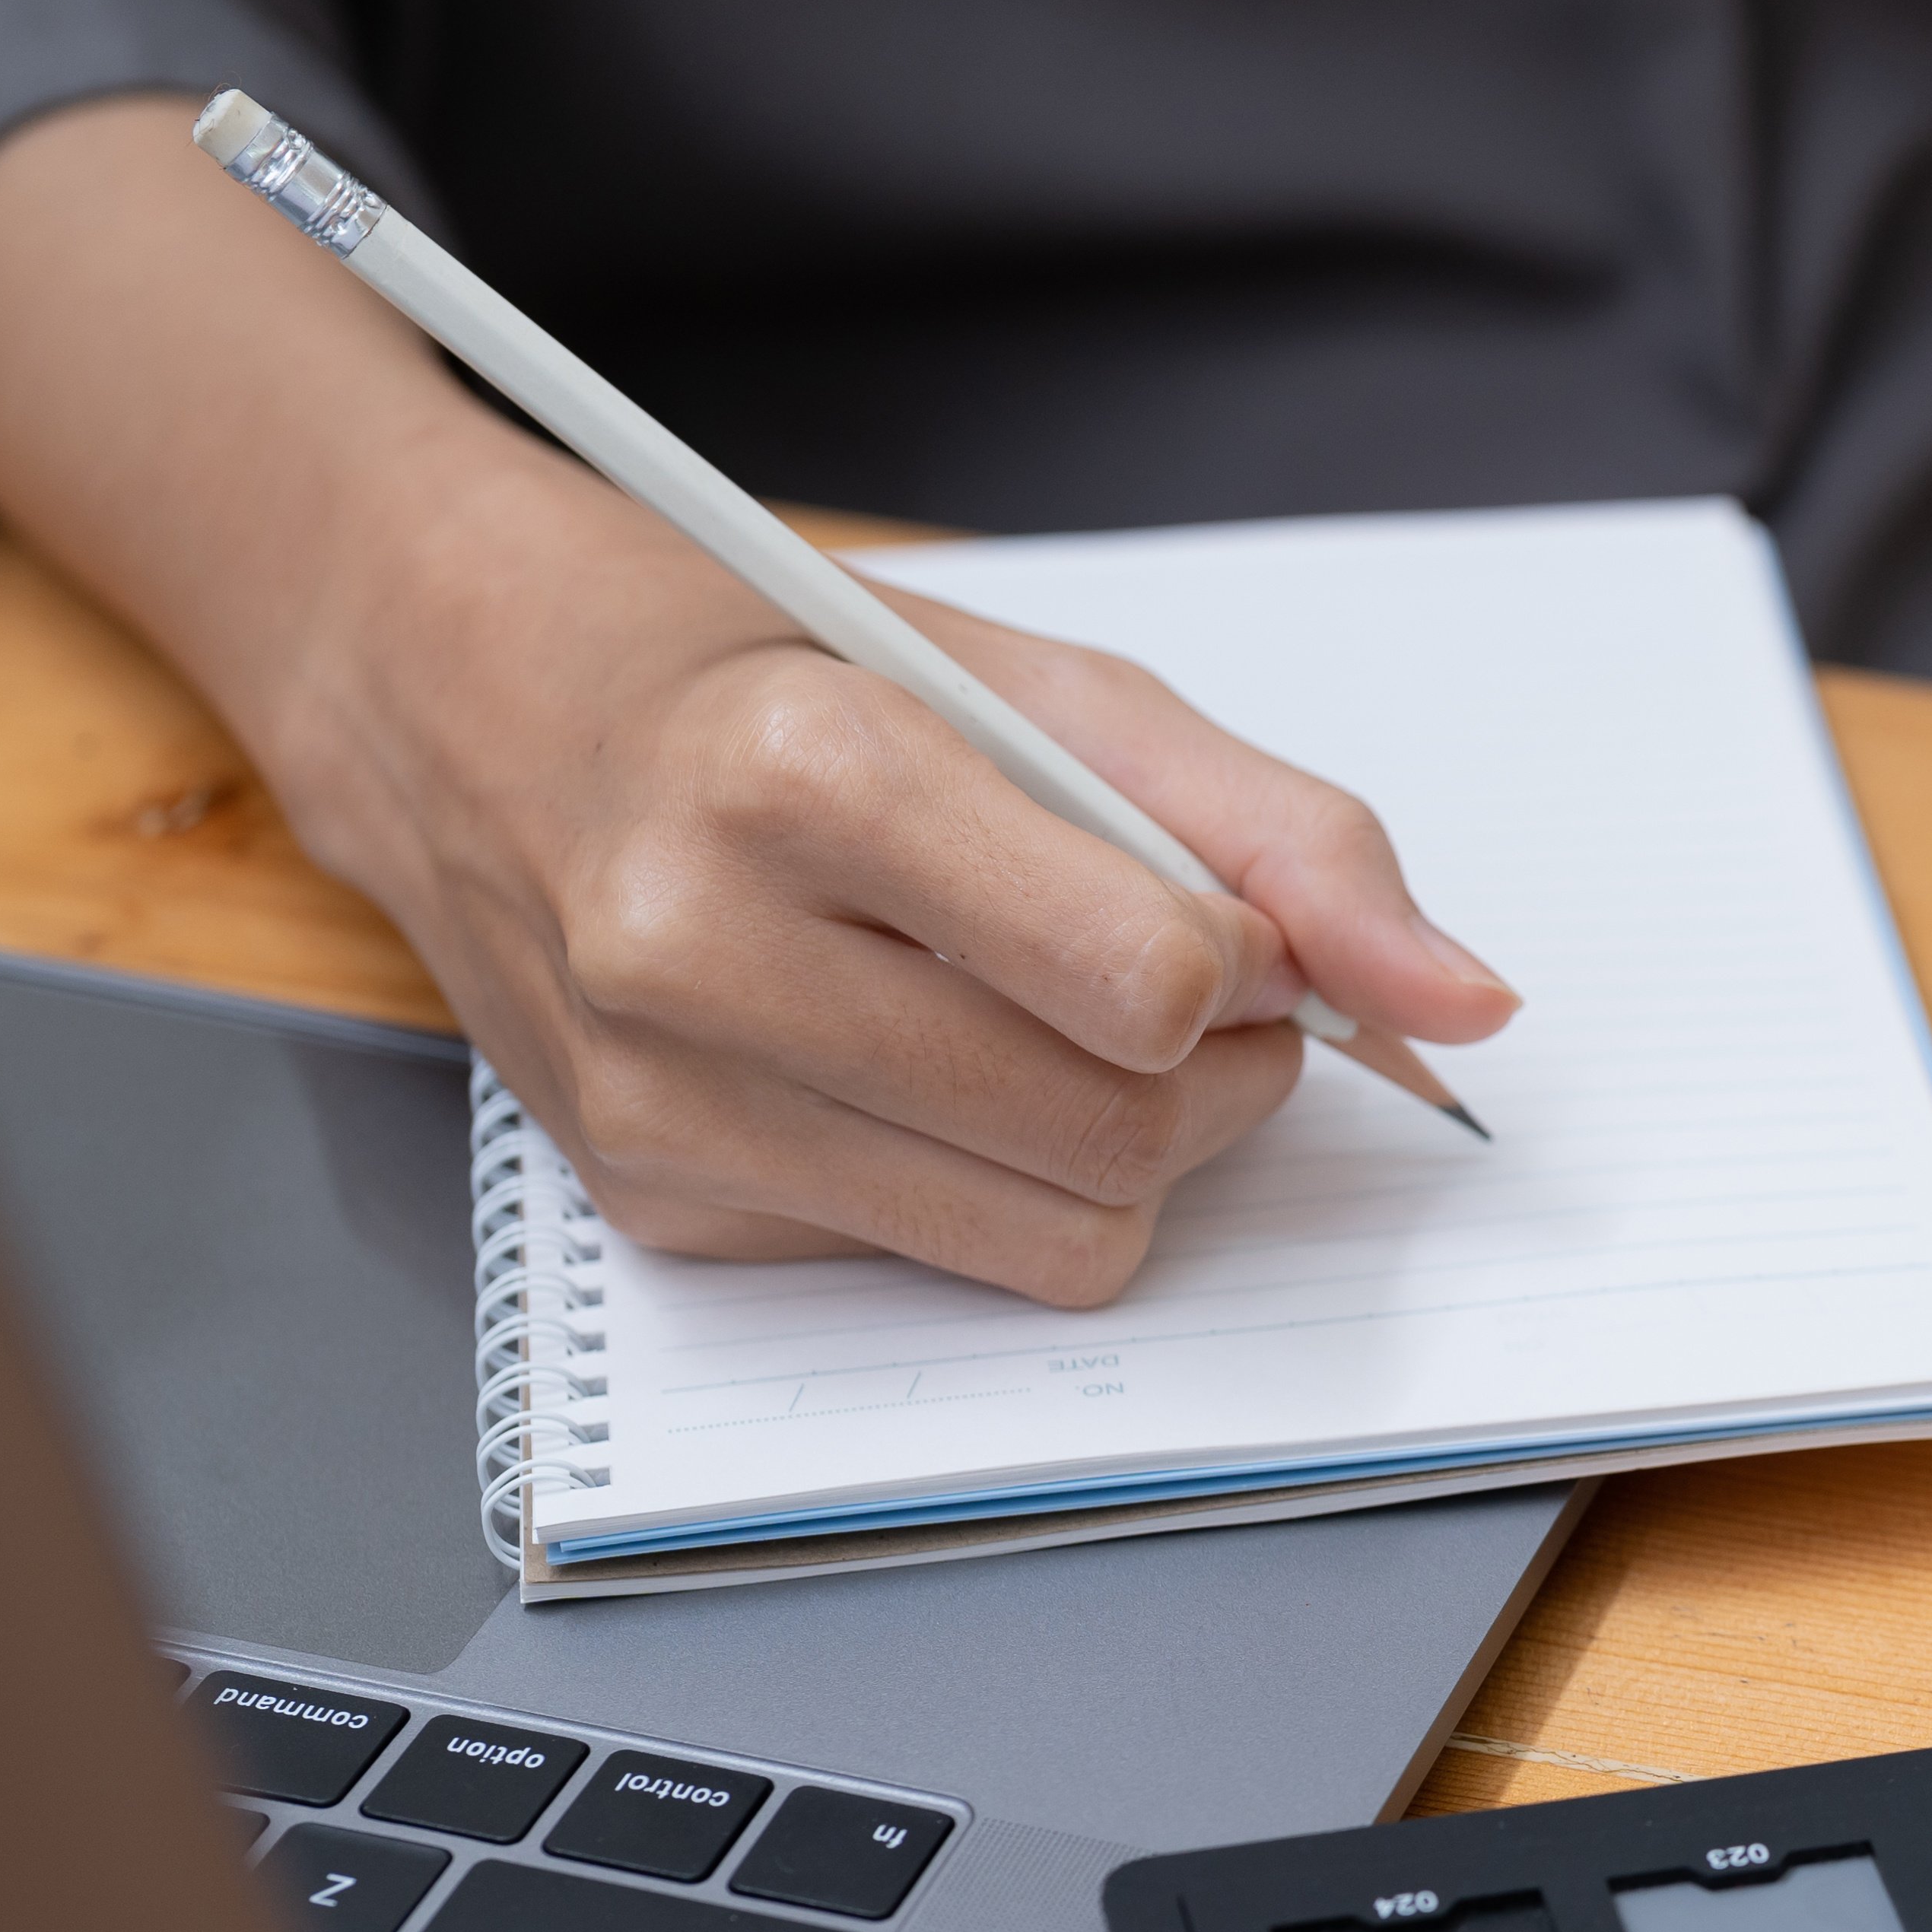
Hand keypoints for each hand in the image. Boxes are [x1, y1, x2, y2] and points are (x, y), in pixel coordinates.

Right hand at [272, 449, 1518, 1302]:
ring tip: (1066, 1020)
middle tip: (1171, 976)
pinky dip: (999, 1178)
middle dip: (1217, 1067)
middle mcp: (698, 945)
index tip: (1206, 911)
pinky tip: (917, 1056)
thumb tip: (1462, 1003)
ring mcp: (664, 1098)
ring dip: (1135, 1141)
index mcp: (800, 772)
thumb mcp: (1046, 686)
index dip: (1239, 961)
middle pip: (1123, 1127)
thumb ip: (1283, 835)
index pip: (1148, 981)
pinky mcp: (655, 1203)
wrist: (469, 703)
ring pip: (1061, 1234)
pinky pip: (953, 1262)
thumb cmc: (774, 669)